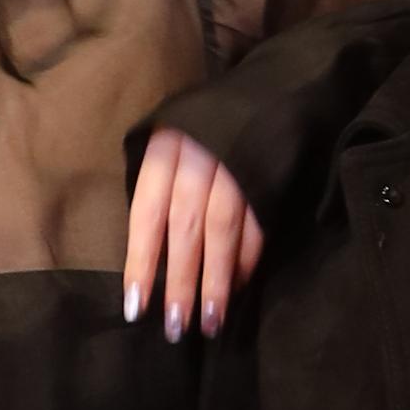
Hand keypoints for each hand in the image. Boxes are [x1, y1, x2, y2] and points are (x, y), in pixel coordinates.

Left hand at [123, 129, 265, 337]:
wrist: (273, 82)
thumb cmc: (207, 124)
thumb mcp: (170, 140)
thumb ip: (160, 188)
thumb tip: (150, 254)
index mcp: (166, 150)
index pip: (148, 214)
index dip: (142, 263)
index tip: (137, 307)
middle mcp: (199, 157)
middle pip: (186, 227)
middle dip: (182, 282)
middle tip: (176, 326)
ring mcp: (237, 166)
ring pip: (223, 230)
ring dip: (217, 281)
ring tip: (211, 321)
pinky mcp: (269, 176)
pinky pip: (256, 225)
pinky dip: (248, 259)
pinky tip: (239, 286)